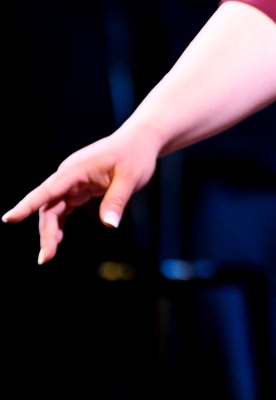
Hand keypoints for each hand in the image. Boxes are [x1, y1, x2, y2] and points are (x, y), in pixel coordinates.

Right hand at [2, 125, 160, 263]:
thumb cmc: (135, 156)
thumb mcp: (130, 178)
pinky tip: (58, 239)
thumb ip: (117, 200)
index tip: (9, 218)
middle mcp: (68, 176)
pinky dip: (59, 224)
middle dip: (45, 232)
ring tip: (48, 255)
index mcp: (75, 170)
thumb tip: (109, 225)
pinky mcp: (78, 187)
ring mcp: (72, 182)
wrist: (139, 141)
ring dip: (50, 231)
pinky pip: (62, 208)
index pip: (47, 190)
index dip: (27, 205)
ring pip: (53, 209)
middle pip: (48, 206)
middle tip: (45, 258)